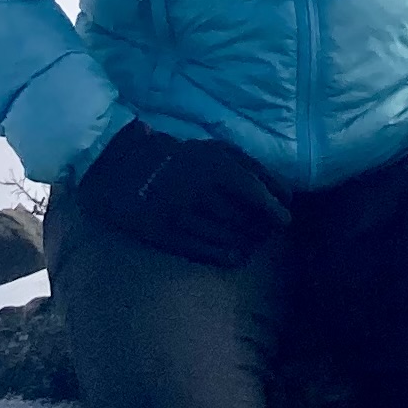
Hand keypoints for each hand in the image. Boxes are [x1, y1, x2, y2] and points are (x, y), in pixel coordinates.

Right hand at [75, 121, 290, 267]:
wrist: (123, 165)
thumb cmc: (181, 158)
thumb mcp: (215, 150)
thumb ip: (249, 167)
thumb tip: (283, 195)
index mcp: (215, 165)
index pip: (258, 194)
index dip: (277, 210)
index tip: (285, 218)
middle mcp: (199, 190)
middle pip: (245, 220)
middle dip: (263, 229)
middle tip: (267, 232)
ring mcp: (180, 214)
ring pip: (227, 238)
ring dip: (247, 243)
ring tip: (251, 243)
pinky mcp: (163, 234)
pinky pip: (204, 252)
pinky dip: (226, 257)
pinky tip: (236, 257)